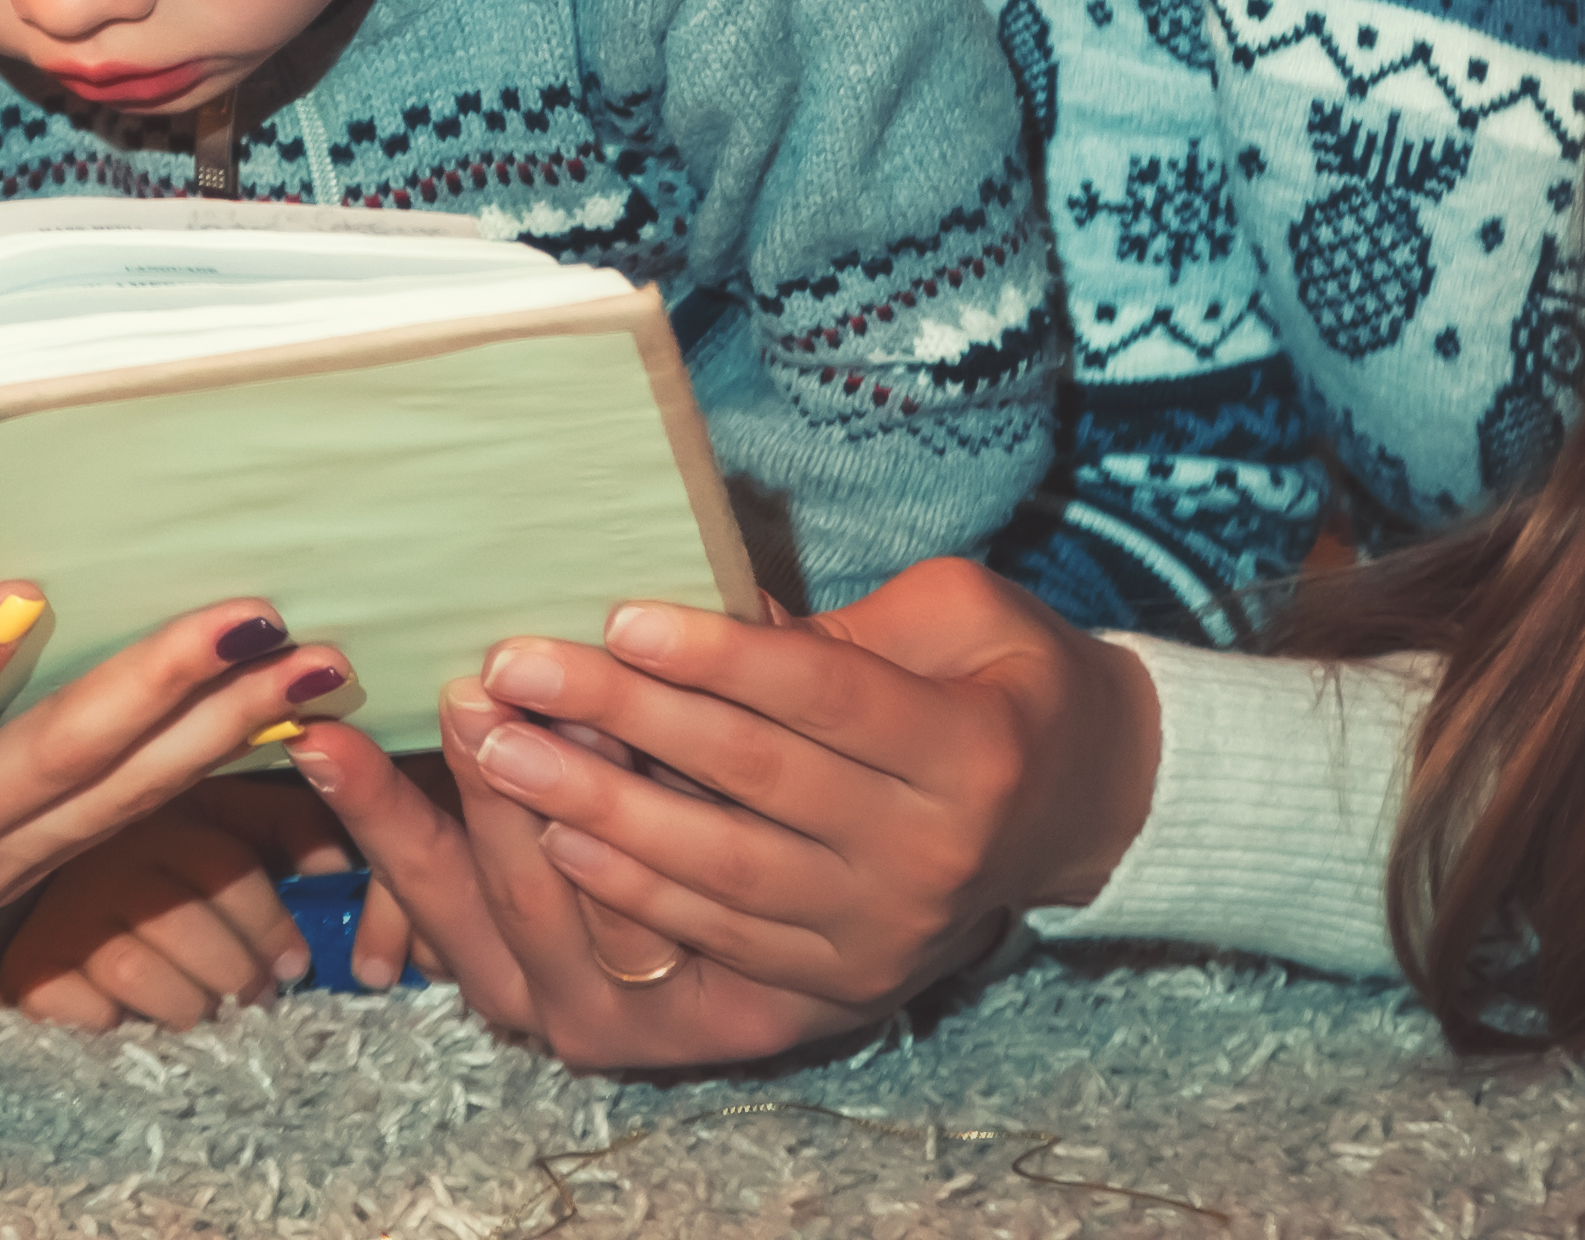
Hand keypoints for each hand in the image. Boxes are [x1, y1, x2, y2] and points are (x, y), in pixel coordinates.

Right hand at [0, 520, 339, 1096]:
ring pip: (119, 804)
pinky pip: (125, 828)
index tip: (28, 597)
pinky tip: (286, 725)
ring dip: (221, 734)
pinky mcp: (9, 884)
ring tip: (314, 661)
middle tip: (251, 620)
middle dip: (160, 696)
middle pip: (54, 773)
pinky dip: (208, 777)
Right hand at [0, 782, 306, 1027]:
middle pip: (183, 927)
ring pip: (136, 973)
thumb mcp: (224, 822)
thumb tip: (342, 858)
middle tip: (254, 998)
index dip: (269, 925)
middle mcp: (101, 859)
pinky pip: (84, 1010)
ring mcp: (58, 915)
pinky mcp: (28, 969)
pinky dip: (120, 1025)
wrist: (43, 878)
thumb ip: (287, 829)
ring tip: (206, 1010)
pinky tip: (138, 1017)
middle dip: (234, 975)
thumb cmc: (162, 854)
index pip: (223, 869)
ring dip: (186, 1004)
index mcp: (155, 815)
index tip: (295, 965)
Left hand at [289, 560, 1156, 1066]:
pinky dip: (634, 893)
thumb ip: (843, 621)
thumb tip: (700, 602)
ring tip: (500, 754)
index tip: (615, 612)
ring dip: (599, 811)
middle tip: (512, 672)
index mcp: (969, 749)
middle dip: (622, 721)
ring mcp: (886, 931)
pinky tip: (554, 840)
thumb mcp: (959, 616)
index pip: (820, 697)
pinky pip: (722, 936)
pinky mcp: (847, 983)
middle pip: (755, 781)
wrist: (1084, 808)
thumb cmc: (1003, 680)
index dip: (716, 657)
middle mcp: (931, 854)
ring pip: (723, 873)